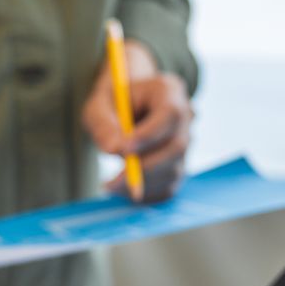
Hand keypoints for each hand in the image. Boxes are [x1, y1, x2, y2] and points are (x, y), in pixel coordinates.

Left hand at [82, 40, 192, 201]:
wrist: (124, 108)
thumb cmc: (111, 103)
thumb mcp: (98, 106)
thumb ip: (104, 124)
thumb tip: (114, 149)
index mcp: (169, 91)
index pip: (170, 114)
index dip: (149, 135)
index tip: (124, 150)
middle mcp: (185, 117)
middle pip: (176, 146)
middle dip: (144, 167)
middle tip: (111, 183)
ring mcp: (185, 143)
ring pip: (173, 170)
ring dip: (142, 183)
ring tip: (110, 185)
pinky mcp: (179, 165)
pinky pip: (168, 186)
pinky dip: (146, 194)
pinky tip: (122, 189)